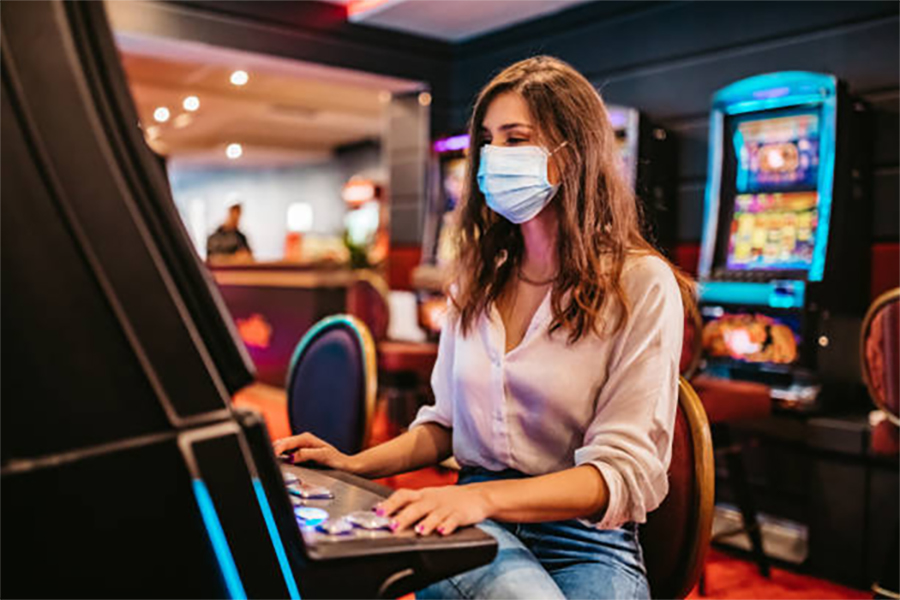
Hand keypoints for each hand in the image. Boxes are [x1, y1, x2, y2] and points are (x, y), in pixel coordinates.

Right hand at [272, 432, 356, 472]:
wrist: (344, 464)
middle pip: (282, 442)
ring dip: (275, 451)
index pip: (287, 442)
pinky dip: (280, 455)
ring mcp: (300, 445)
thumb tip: (292, 456)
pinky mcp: (300, 451)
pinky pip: (286, 452)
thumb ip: (307, 454)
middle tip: (266, 458)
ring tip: (268, 458)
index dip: (277, 448)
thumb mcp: (323, 456)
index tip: (271, 454)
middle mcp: (302, 440)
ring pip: (283, 446)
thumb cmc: (336, 460)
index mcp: (306, 438)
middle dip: (273, 449)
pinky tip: (276, 459)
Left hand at [375, 485, 491, 535]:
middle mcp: (432, 500)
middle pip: (416, 507)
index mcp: (423, 495)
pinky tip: (443, 531)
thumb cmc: (448, 499)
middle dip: (404, 516)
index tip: (378, 512)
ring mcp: (447, 507)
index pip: (403, 495)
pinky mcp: (460, 514)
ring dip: (427, 522)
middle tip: (393, 525)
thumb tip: (382, 512)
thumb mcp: (428, 497)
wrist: (477, 495)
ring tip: (419, 530)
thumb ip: (408, 504)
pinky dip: (448, 525)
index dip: (390, 503)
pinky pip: (454, 520)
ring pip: (435, 514)